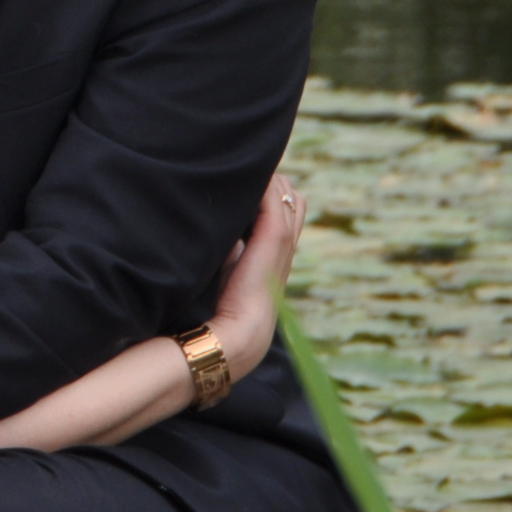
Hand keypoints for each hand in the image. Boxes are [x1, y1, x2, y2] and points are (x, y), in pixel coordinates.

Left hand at [208, 171, 305, 386]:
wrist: (240, 331)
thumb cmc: (229, 304)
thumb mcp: (235, 266)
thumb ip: (235, 244)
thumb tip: (220, 224)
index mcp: (281, 250)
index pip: (287, 206)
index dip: (269, 192)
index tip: (241, 188)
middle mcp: (288, 242)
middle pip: (290, 193)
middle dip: (268, 181)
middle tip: (237, 182)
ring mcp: (285, 238)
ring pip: (286, 190)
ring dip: (264, 181)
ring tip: (235, 182)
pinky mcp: (276, 236)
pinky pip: (274, 195)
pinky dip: (259, 184)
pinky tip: (236, 183)